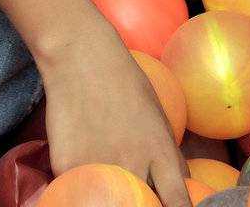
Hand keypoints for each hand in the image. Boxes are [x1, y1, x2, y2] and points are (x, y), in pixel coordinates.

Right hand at [41, 22, 191, 206]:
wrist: (81, 57)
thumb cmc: (125, 82)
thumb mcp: (158, 116)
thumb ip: (169, 156)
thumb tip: (181, 188)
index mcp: (159, 153)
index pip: (177, 202)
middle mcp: (132, 166)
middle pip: (141, 206)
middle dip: (140, 202)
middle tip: (135, 187)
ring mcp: (99, 168)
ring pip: (106, 202)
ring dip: (109, 194)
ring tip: (106, 167)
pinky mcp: (67, 168)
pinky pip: (75, 188)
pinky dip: (78, 180)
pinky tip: (79, 152)